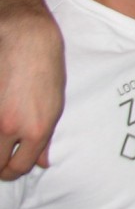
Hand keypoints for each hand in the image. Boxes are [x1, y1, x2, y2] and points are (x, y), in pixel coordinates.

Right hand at [0, 6, 64, 179]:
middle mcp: (11, 127)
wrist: (26, 38)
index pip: (20, 167)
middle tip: (1, 160)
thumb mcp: (55, 106)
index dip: (15, 170)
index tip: (12, 167)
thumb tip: (42, 163)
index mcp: (37, 130)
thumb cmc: (46, 69)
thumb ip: (46, 137)